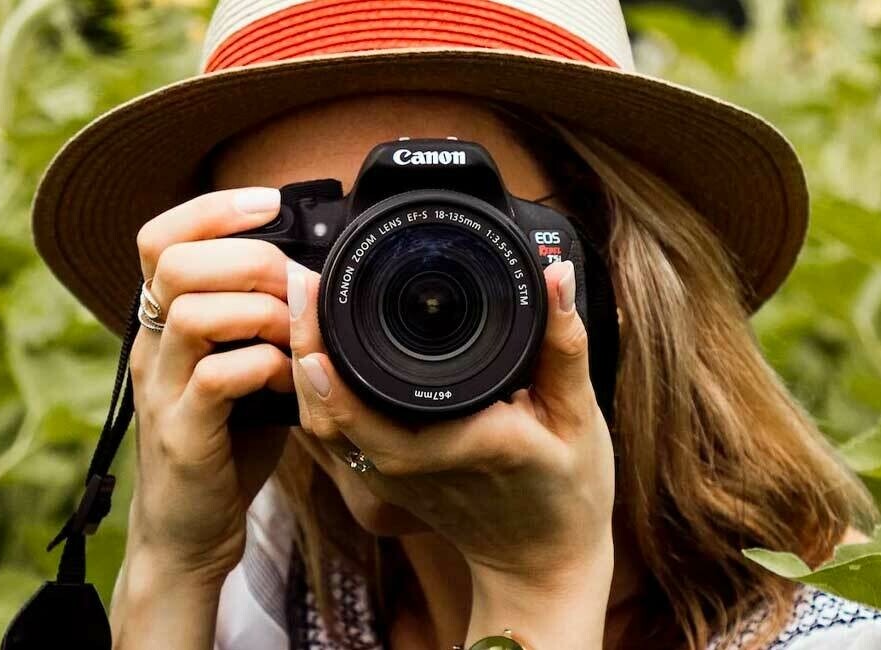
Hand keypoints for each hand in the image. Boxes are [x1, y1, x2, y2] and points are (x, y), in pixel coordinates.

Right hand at [111, 187, 294, 647]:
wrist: (188, 534)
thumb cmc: (226, 445)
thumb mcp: (244, 368)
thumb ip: (266, 323)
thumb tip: (319, 277)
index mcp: (162, 323)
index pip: (158, 237)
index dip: (211, 208)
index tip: (268, 201)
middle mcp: (150, 348)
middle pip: (172, 262)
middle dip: (247, 258)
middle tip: (292, 284)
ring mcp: (160, 391)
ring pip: (191, 313)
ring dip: (258, 312)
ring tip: (291, 335)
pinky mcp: (181, 435)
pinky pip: (215, 378)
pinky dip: (263, 367)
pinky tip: (288, 381)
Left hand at [287, 261, 616, 644]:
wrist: (542, 563)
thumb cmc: (568, 493)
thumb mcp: (579, 416)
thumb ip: (564, 344)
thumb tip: (555, 275)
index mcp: (459, 444)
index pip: (370, 406)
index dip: (329, 356)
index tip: (315, 294)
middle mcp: (412, 466)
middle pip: (327, 408)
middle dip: (303, 341)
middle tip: (302, 281)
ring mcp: (391, 478)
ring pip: (321, 424)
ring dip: (303, 364)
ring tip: (304, 302)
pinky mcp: (383, 480)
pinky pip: (335, 435)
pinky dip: (317, 391)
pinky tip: (318, 347)